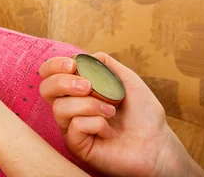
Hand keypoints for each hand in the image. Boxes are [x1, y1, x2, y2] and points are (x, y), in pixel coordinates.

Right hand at [39, 53, 203, 176]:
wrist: (158, 143)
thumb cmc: (144, 114)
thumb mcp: (127, 80)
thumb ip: (105, 64)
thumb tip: (83, 57)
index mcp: (77, 91)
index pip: (49, 74)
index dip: (54, 65)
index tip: (73, 64)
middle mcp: (70, 108)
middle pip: (45, 89)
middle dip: (63, 82)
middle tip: (88, 86)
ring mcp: (71, 128)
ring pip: (60, 108)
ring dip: (89, 105)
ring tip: (110, 111)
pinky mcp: (77, 146)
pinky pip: (75, 126)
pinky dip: (96, 123)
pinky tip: (109, 131)